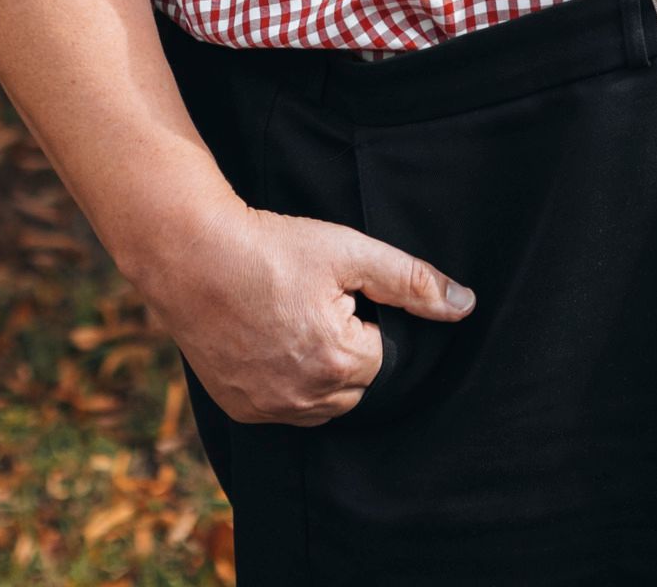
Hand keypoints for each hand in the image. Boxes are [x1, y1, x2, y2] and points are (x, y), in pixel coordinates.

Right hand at [137, 198, 474, 425]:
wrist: (192, 255)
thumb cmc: (273, 248)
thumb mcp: (351, 251)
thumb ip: (411, 281)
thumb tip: (465, 305)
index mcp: (340, 363)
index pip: (383, 354)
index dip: (365, 318)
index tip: (336, 289)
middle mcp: (304, 399)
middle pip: (355, 384)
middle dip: (348, 348)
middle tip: (316, 301)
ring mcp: (267, 408)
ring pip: (320, 402)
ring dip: (321, 371)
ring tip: (295, 319)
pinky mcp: (238, 408)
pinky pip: (282, 407)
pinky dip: (286, 382)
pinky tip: (271, 339)